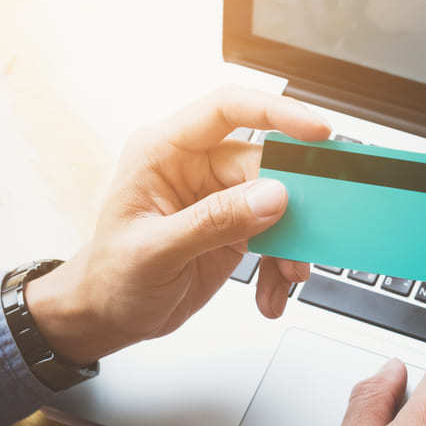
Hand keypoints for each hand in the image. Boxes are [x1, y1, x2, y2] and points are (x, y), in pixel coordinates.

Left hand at [24, 86, 330, 363]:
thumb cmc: (111, 278)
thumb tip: (272, 196)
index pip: (226, 110)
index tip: (316, 131)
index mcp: (164, 151)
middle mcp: (196, 168)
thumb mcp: (156, 251)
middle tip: (308, 235)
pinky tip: (270, 292)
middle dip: (293, 206)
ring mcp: (219, 198)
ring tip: (286, 277)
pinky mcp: (236, 228)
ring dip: (290, 245)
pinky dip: (280, 266)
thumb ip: (214, 220)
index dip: (276, 111)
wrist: (109, 315)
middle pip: (266, 164)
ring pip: (279, 204)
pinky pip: (276, 237)